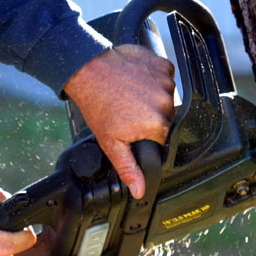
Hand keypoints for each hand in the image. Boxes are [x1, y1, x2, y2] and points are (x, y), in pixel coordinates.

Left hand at [63, 44, 174, 198]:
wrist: (88, 71)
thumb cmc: (98, 105)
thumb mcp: (111, 143)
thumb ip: (129, 168)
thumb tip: (140, 190)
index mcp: (157, 125)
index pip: (163, 136)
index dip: (147, 133)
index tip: (133, 126)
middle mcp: (166, 103)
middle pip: (166, 116)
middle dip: (151, 115)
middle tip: (129, 110)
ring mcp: (166, 82)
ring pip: (167, 96)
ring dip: (153, 96)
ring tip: (131, 94)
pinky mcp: (163, 65)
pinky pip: (166, 76)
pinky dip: (155, 78)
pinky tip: (137, 81)